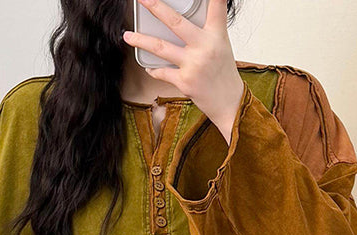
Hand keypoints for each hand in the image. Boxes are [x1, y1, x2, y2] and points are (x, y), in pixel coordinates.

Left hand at [123, 0, 244, 142]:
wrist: (229, 103)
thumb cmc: (223, 73)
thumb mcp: (221, 45)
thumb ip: (206, 30)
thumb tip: (184, 20)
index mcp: (216, 34)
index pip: (216, 5)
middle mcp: (205, 47)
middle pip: (175, 22)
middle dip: (156, 7)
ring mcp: (193, 64)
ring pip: (161, 47)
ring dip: (141, 41)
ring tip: (127, 35)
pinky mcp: (184, 81)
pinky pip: (162, 72)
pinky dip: (154, 69)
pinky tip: (149, 67)